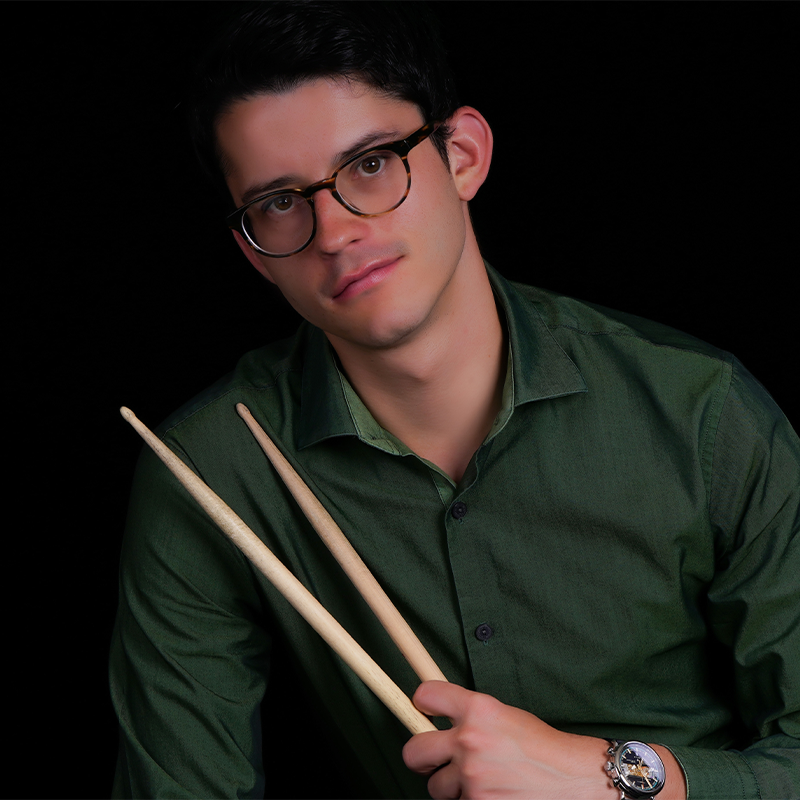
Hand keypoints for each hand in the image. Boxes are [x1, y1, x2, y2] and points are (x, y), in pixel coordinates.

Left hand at [402, 681, 617, 798]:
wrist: (570, 777)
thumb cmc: (538, 744)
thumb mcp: (502, 714)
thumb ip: (468, 714)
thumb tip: (436, 716)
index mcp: (477, 709)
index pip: (425, 696)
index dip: (422, 702)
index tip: (423, 709)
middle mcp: (469, 741)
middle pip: (412, 752)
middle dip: (421, 756)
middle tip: (434, 757)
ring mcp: (471, 777)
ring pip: (435, 787)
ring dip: (450, 785)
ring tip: (477, 779)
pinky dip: (468, 799)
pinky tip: (489, 792)